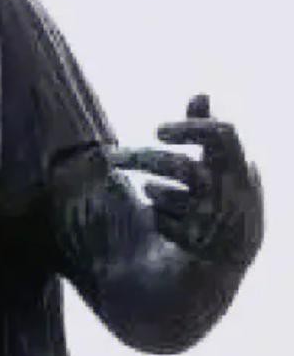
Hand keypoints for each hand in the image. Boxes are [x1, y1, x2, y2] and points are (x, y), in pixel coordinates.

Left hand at [109, 94, 262, 268]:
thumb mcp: (221, 167)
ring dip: (153, 190)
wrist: (227, 261)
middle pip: (182, 166)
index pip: (222, 134)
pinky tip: (162, 220)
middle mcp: (234, 192)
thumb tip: (200, 93)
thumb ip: (207, 133)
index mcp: (241, 168)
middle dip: (144, 159)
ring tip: (148, 189)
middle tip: (114, 156)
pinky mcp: (196, 242)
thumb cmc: (221, 202)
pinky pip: (161, 221)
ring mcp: (215, 219)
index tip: (157, 130)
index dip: (190, 127)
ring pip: (169, 195)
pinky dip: (157, 217)